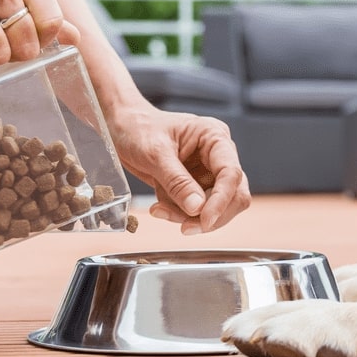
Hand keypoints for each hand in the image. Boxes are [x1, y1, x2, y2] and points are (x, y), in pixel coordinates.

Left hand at [108, 104, 250, 233]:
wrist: (122, 128)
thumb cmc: (138, 128)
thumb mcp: (155, 154)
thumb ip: (177, 181)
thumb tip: (197, 208)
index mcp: (214, 137)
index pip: (231, 173)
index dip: (221, 200)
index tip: (205, 220)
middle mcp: (217, 155)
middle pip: (234, 194)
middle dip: (210, 214)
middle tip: (185, 227)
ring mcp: (208, 172)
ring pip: (216, 206)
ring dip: (190, 216)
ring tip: (160, 210)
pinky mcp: (195, 185)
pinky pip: (196, 209)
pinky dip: (179, 214)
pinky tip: (160, 206)